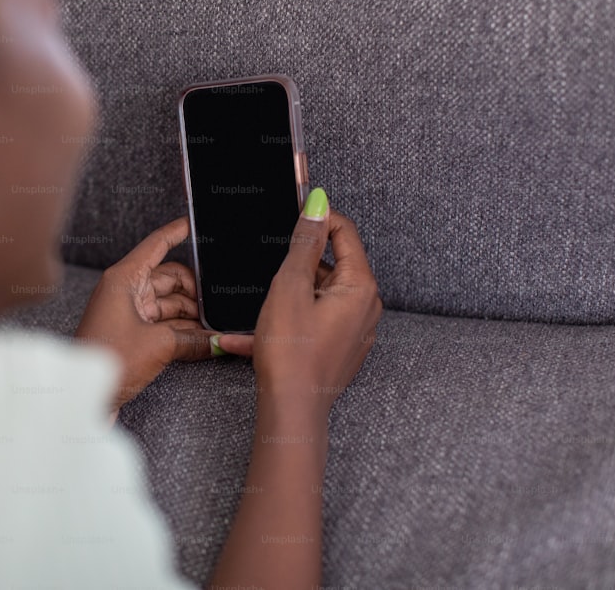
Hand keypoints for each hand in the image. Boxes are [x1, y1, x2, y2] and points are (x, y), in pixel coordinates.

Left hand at [75, 216, 216, 415]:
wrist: (81, 397)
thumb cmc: (107, 362)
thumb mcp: (158, 345)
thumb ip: (192, 338)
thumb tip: (216, 340)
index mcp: (124, 279)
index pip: (156, 245)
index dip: (176, 232)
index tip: (194, 222)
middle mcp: (125, 290)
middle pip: (170, 278)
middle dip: (196, 290)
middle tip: (220, 303)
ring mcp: (128, 312)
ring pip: (169, 302)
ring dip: (191, 314)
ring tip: (215, 326)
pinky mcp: (131, 333)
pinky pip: (163, 323)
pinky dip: (182, 330)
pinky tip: (203, 340)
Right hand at [219, 203, 381, 414]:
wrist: (291, 409)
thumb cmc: (291, 352)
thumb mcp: (291, 286)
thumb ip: (304, 243)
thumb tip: (317, 205)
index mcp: (359, 287)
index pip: (345, 233)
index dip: (317, 219)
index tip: (292, 216)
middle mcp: (365, 307)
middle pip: (332, 265)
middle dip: (298, 264)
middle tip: (269, 270)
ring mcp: (354, 331)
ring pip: (319, 295)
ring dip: (287, 296)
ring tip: (256, 308)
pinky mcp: (339, 349)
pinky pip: (314, 322)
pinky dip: (287, 321)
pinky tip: (249, 335)